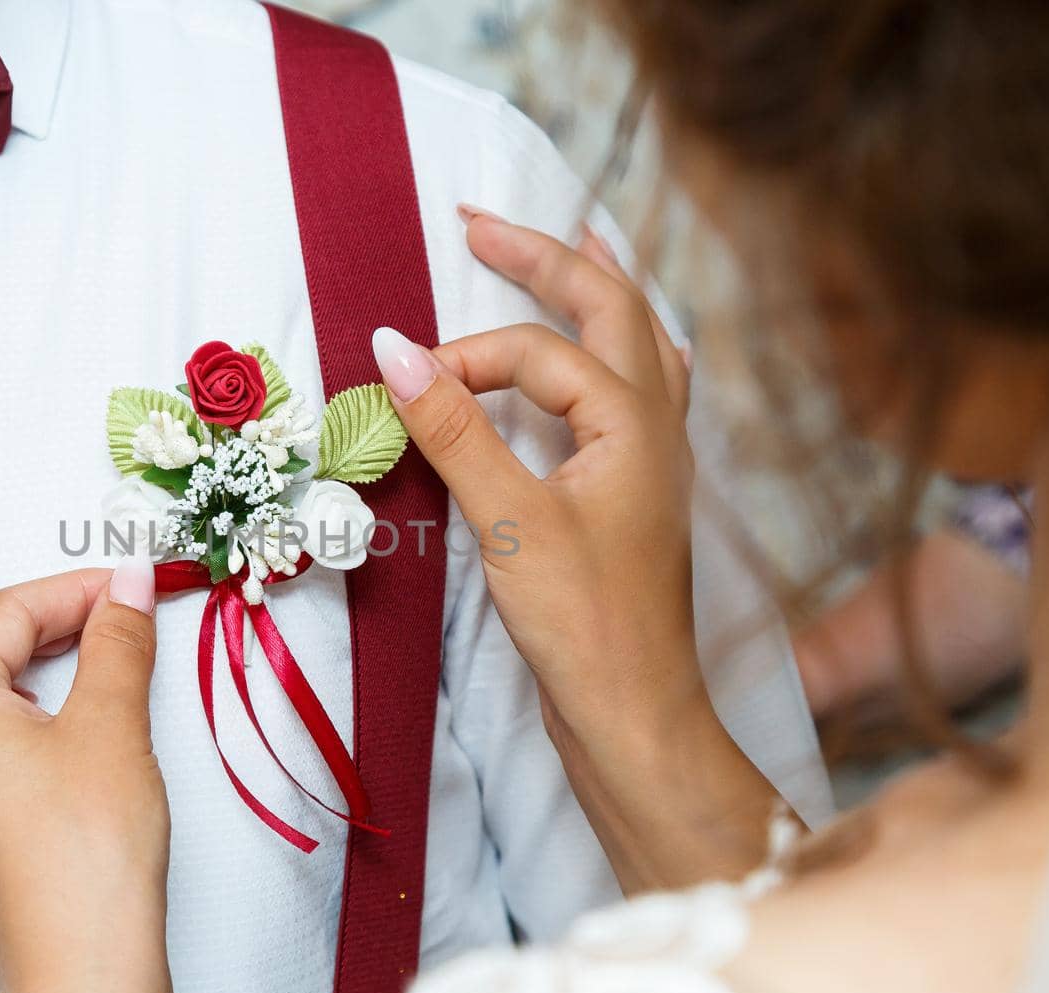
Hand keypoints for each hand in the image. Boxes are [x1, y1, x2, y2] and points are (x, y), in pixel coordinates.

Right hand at [373, 212, 783, 888]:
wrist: (635, 714)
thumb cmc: (584, 623)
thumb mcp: (509, 521)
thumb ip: (454, 430)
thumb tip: (392, 347)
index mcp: (635, 422)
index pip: (539, 353)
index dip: (466, 358)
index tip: (402, 381)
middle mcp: (657, 427)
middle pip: (613, 309)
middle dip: (548, 258)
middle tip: (480, 222)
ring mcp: (654, 460)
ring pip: (639, 345)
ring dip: (598, 292)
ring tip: (575, 245)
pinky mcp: (636, 494)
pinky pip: (638, 391)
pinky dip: (615, 353)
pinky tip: (611, 361)